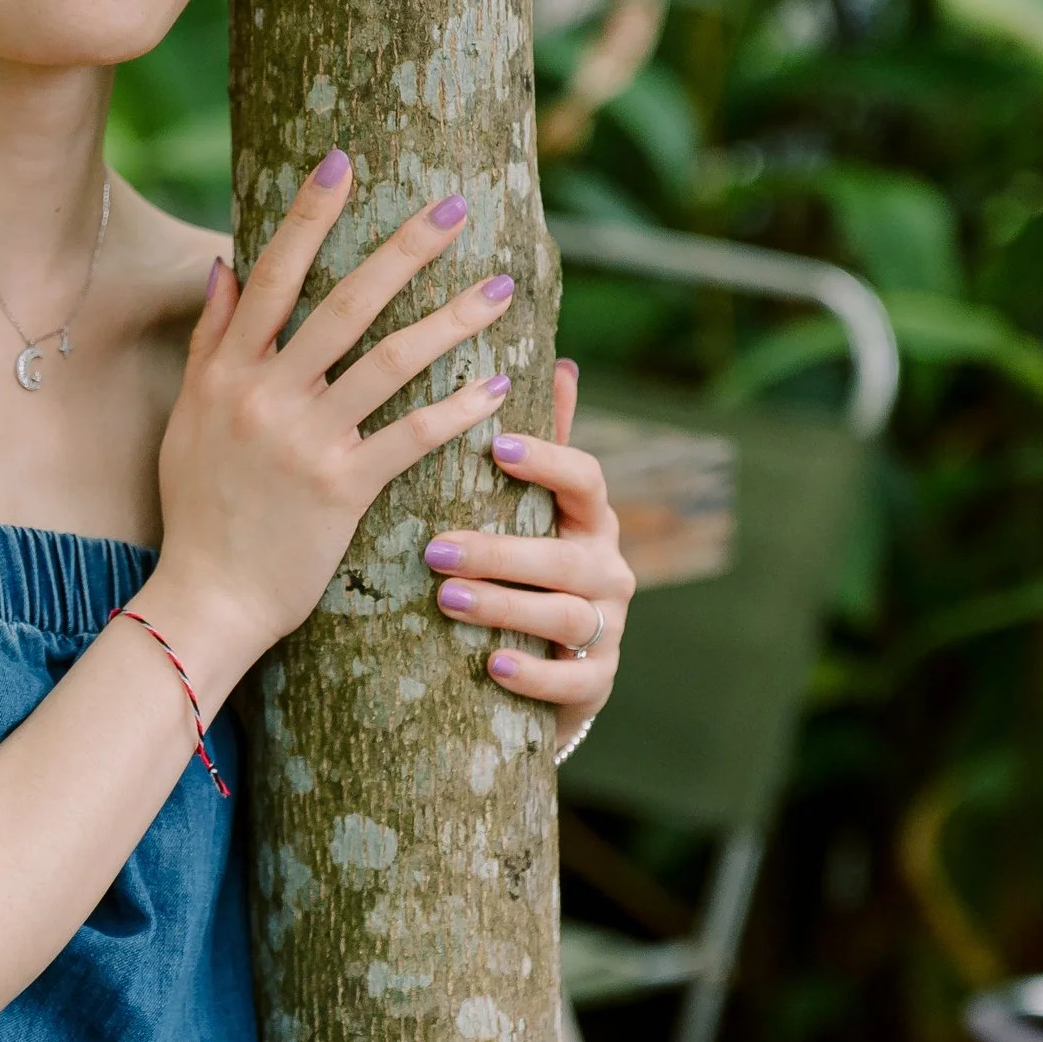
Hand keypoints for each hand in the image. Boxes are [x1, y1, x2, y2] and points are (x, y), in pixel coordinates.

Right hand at [140, 151, 517, 690]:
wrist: (207, 595)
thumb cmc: (200, 508)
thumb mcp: (190, 416)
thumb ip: (211, 340)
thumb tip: (227, 265)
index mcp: (227, 370)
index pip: (273, 274)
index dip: (309, 214)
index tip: (344, 163)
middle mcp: (265, 394)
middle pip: (345, 303)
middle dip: (404, 249)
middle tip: (455, 206)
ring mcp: (305, 439)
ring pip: (390, 360)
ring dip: (451, 319)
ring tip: (501, 287)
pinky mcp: (342, 487)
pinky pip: (411, 435)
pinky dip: (457, 408)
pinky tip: (499, 386)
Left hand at [423, 360, 632, 733]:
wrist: (555, 663)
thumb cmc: (530, 569)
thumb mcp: (536, 508)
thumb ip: (546, 444)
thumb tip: (558, 360)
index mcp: (592, 520)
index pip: (586, 480)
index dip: (547, 460)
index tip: (493, 444)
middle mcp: (608, 570)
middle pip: (565, 557)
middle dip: (501, 553)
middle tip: (434, 549)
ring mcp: (607, 628)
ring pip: (566, 617)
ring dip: (506, 608)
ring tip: (447, 600)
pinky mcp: (596, 681)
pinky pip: (573, 680)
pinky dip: (534, 674)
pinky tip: (491, 664)